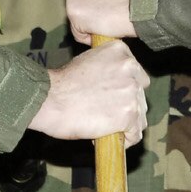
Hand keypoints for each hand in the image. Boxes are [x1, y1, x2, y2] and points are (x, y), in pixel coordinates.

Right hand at [32, 39, 146, 146]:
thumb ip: (108, 68)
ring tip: (106, 127)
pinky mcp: (128, 114)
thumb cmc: (62, 84)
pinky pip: (135, 134)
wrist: (50, 100)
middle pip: (140, 94)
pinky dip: (124, 140)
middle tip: (106, 113)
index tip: (111, 97)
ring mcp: (131, 91)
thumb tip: (117, 86)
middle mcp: (130, 68)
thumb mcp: (88, 61)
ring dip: (126, 124)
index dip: (124, 88)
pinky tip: (108, 138)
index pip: (137, 74)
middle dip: (127, 106)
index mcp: (120, 51)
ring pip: (140, 115)